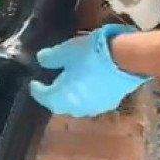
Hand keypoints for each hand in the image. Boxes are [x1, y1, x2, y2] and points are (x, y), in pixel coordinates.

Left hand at [30, 24, 148, 116]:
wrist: (126, 59)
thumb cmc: (90, 55)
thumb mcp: (65, 51)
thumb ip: (51, 58)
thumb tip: (41, 60)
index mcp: (62, 98)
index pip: (44, 97)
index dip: (37, 90)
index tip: (34, 83)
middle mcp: (77, 108)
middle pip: (61, 104)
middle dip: (55, 94)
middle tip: (53, 82)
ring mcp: (96, 108)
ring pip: (78, 104)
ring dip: (72, 95)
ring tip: (71, 82)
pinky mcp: (111, 103)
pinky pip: (92, 100)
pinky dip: (86, 93)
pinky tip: (89, 82)